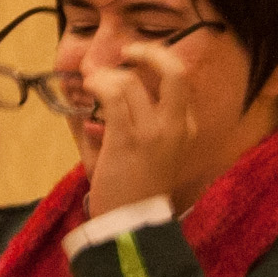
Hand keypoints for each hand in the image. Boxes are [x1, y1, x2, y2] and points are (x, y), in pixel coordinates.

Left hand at [78, 36, 202, 216]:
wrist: (132, 225)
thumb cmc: (137, 190)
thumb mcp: (151, 153)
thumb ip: (136, 121)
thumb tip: (105, 93)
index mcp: (187, 128)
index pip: (179, 82)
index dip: (156, 64)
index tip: (135, 62)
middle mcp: (177, 125)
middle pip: (174, 70)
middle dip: (149, 52)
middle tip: (128, 51)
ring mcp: (154, 131)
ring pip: (131, 80)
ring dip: (107, 75)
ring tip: (94, 81)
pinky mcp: (128, 138)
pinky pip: (112, 95)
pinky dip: (98, 84)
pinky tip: (90, 88)